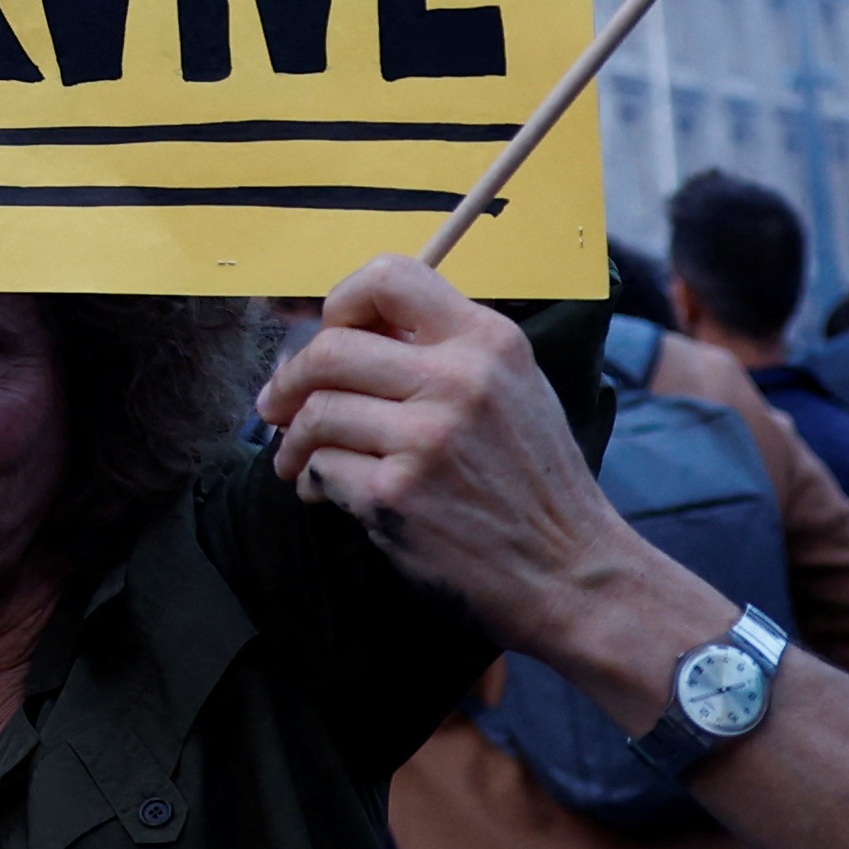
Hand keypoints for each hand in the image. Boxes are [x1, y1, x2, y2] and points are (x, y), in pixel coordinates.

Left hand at [258, 261, 710, 691]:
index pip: (389, 276)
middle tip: (277, 402)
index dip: (342, 301)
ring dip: (293, 438)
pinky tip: (325, 492)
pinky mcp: (398, 494)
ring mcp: (426, 438)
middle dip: (291, 378)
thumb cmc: (535, 481)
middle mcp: (458, 379)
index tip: (329, 333)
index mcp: (487, 341)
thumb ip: (444, 350)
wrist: (572, 572)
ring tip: (296, 457)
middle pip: (331, 348)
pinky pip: (324, 467)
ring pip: (317, 411)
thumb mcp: (512, 389)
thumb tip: (350, 330)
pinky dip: (315, 480)